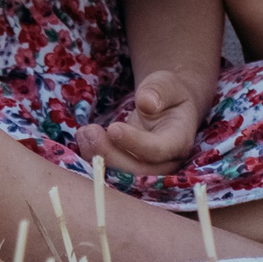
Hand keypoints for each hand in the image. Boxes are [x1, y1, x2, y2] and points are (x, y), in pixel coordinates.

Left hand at [74, 70, 202, 178]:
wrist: (166, 107)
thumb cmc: (167, 94)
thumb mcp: (167, 84)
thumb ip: (159, 91)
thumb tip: (147, 103)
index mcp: (179, 140)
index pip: (158, 150)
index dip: (135, 143)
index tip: (113, 128)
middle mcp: (166, 162)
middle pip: (138, 171)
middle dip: (111, 156)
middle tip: (90, 131)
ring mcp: (147, 170)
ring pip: (122, 177)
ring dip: (99, 159)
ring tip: (84, 133)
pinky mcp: (130, 170)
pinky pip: (111, 173)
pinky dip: (93, 159)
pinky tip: (83, 137)